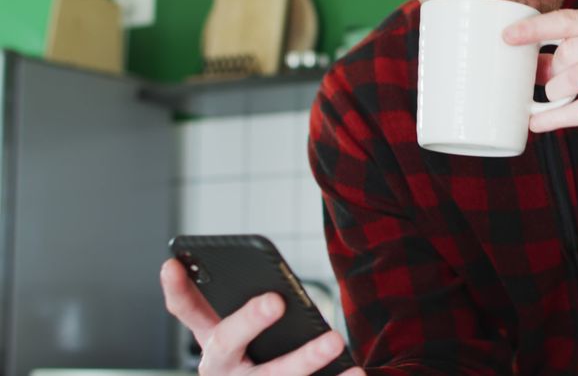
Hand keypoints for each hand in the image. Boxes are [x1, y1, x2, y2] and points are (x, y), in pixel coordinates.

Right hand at [160, 258, 364, 375]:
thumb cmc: (263, 362)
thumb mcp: (248, 340)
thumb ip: (253, 313)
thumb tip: (278, 289)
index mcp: (215, 344)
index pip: (186, 313)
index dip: (177, 291)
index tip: (171, 263)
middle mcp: (223, 370)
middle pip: (225, 345)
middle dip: (248, 321)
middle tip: (275, 301)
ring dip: (304, 359)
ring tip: (334, 340)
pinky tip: (355, 371)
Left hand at [504, 8, 577, 162]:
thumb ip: (573, 59)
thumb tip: (530, 64)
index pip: (571, 19)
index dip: (536, 28)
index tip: (508, 37)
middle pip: (572, 49)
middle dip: (552, 70)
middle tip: (549, 85)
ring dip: (556, 93)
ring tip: (553, 101)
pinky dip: (560, 116)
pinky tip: (540, 123)